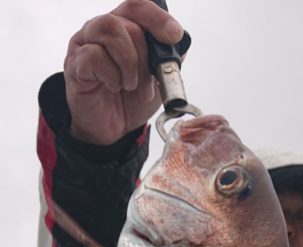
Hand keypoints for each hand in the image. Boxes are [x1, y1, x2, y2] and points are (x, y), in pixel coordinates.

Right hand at [64, 0, 183, 144]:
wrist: (112, 131)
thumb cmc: (131, 101)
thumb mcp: (158, 81)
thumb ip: (168, 60)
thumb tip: (180, 43)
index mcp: (123, 27)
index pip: (138, 6)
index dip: (157, 18)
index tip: (174, 36)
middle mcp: (102, 29)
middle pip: (129, 24)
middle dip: (145, 58)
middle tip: (147, 85)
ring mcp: (85, 44)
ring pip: (109, 30)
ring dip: (128, 63)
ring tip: (130, 85)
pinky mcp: (75, 64)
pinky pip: (93, 55)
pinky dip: (111, 75)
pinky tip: (113, 87)